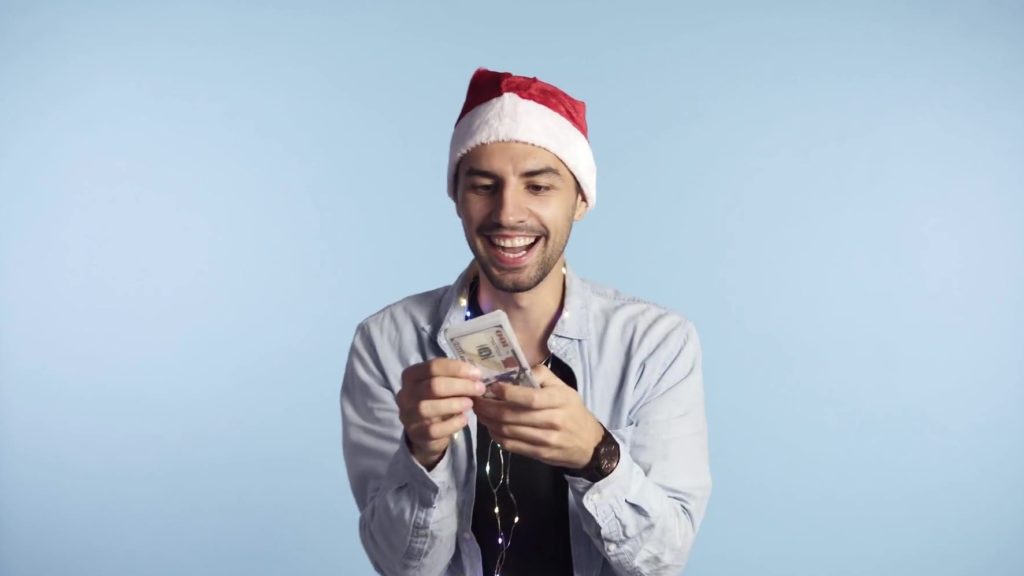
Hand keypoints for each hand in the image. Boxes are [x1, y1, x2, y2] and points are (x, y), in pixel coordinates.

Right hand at [398, 358, 485, 469]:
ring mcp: (408, 415)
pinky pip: (434, 429)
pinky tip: (464, 420)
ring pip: (430, 407)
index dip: (457, 369)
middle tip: (479, 389)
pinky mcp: (416, 433)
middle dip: (461, 386)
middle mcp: (405, 394)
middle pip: (433, 386)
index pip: (433, 366)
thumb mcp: (441, 385)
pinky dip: (452, 423)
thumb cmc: (437, 401)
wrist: (425, 431)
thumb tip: (475, 374)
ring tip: (470, 404)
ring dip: (455, 404)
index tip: (477, 374)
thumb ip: (453, 377)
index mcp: (411, 375)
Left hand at [473, 364, 603, 468]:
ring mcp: (546, 440)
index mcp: (559, 400)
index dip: (507, 393)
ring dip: (489, 422)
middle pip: (513, 416)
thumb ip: (542, 375)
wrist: (589, 443)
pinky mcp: (540, 454)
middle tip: (476, 400)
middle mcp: (553, 420)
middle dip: (489, 408)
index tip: (491, 387)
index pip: (530, 398)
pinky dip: (497, 436)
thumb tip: (516, 366)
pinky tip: (491, 427)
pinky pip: (512, 445)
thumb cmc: (572, 411)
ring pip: (509, 431)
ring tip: (480, 412)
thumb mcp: (564, 388)